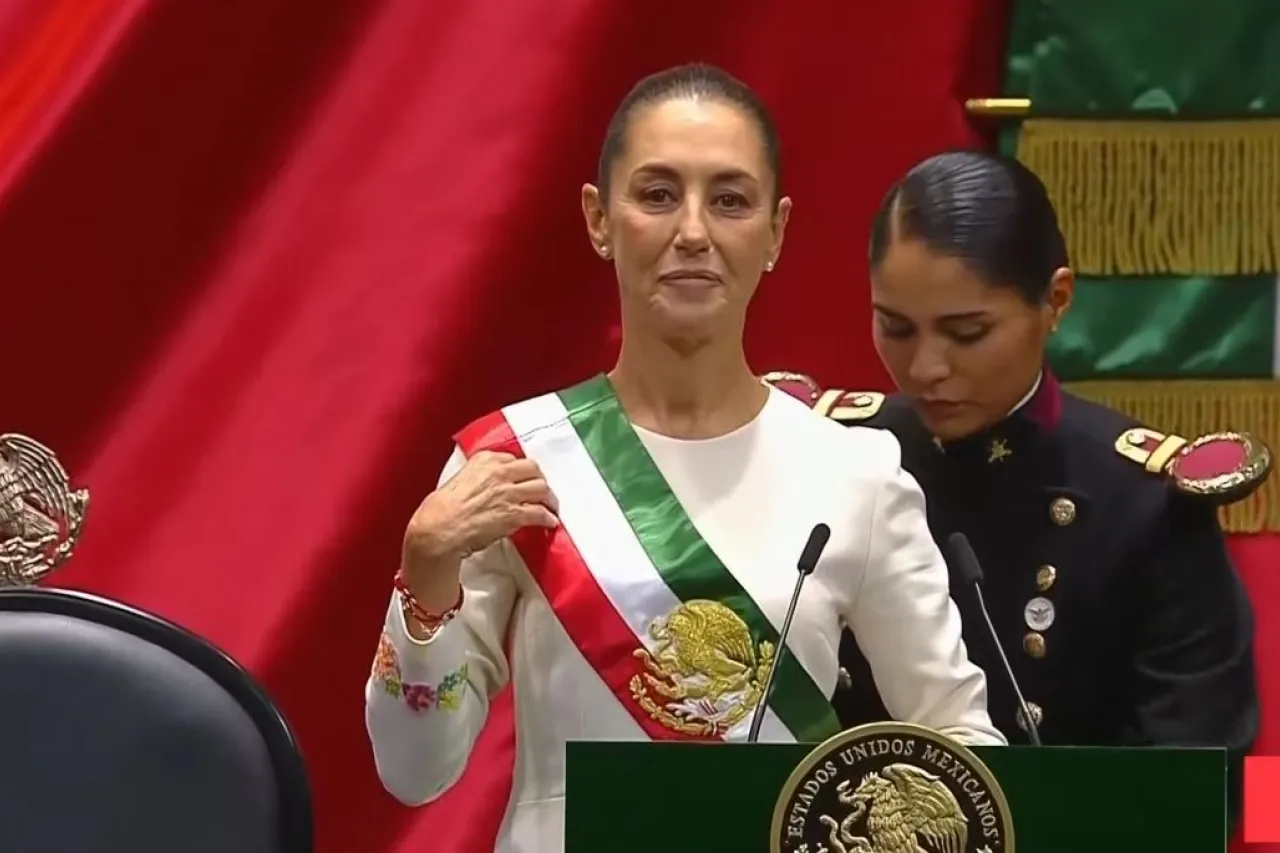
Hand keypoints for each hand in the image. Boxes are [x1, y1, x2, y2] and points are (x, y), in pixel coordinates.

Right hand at [402, 451, 558, 582]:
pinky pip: (539, 513)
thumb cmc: (441, 509)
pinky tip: (550, 522)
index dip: (521, 471)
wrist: (439, 529)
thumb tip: (488, 486)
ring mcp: (509, 492)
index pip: (513, 459)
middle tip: (542, 490)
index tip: (524, 478)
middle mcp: (500, 471)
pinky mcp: (514, 513)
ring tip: (550, 506)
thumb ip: (478, 476)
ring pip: (542, 488)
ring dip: (549, 499)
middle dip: (539, 479)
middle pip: (533, 469)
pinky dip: (548, 518)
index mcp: (485, 460)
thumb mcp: (459, 479)